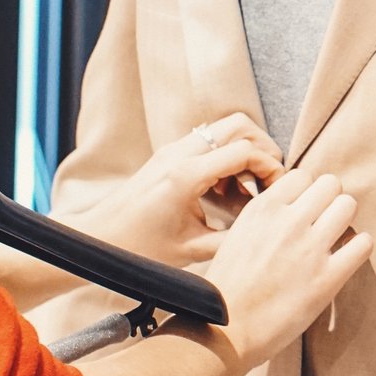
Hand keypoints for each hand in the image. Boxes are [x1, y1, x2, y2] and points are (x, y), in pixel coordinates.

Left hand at [71, 113, 282, 270]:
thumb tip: (266, 227)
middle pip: (238, 125)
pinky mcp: (167, 155)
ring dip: (243, 150)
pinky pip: (207, 140)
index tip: (277, 189)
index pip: (244, 151)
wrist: (98, 241)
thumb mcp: (192, 251)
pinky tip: (223, 190)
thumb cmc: (138, 249)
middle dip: (262, 148)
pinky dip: (224, 155)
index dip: (270, 167)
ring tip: (244, 189)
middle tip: (267, 180)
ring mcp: (171, 151)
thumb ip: (233, 238)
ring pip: (223, 128)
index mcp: (186, 176)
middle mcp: (179, 154)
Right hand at [204, 168, 371, 364]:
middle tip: (323, 223)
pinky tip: (346, 258)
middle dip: (329, 201)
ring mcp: (310, 248)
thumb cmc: (228, 287)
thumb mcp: (238, 235)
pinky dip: (359, 247)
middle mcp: (288, 221)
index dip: (306, 193)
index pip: (302, 176)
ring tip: (334, 238)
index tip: (303, 210)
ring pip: (348, 205)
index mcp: (262, 209)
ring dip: (344, 220)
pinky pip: (363, 243)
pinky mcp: (328, 278)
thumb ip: (267, 217)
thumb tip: (295, 205)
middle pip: (331, 184)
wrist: (224, 330)